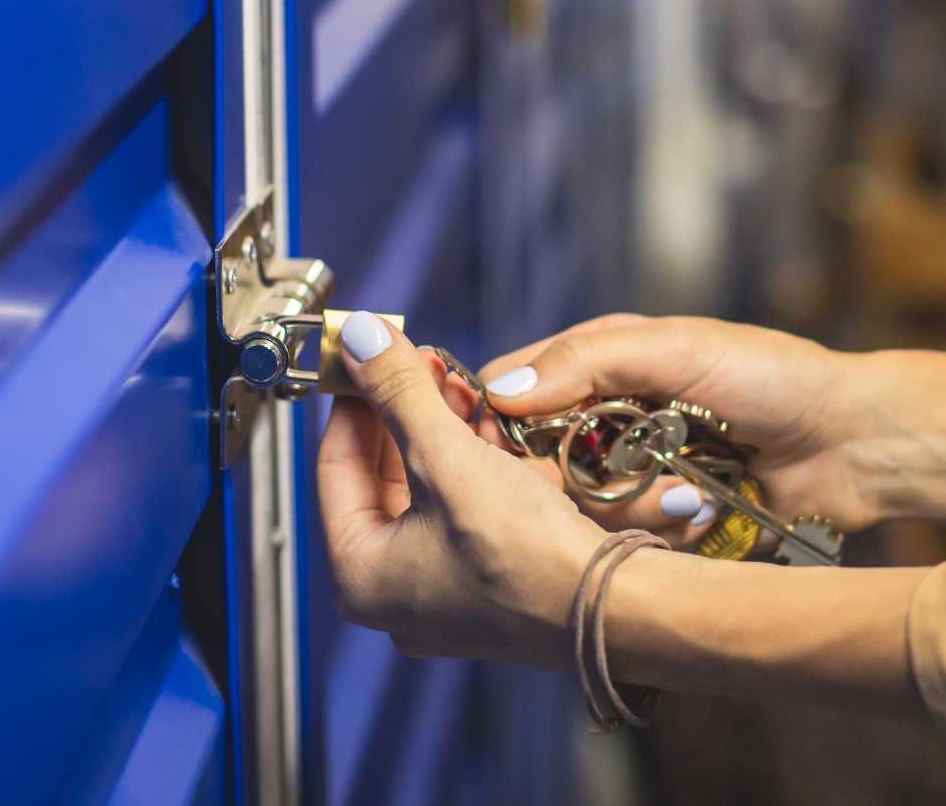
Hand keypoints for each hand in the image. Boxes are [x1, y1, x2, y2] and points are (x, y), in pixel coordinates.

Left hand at [317, 312, 604, 666]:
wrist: (612, 606)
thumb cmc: (524, 553)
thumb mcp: (446, 456)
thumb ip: (396, 392)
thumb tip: (358, 338)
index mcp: (359, 575)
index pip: (334, 465)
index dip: (354, 400)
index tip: (369, 354)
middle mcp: (393, 593)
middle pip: (382, 477)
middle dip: (408, 413)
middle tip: (426, 364)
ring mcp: (442, 593)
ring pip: (429, 491)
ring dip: (446, 433)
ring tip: (465, 387)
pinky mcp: (488, 585)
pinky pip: (466, 511)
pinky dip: (476, 468)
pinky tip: (496, 431)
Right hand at [477, 315, 886, 544]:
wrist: (852, 444)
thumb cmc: (772, 377)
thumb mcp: (678, 350)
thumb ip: (589, 361)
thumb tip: (500, 392)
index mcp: (600, 363)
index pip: (511, 390)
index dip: (496, 421)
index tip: (508, 448)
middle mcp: (604, 422)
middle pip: (532, 465)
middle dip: (572, 477)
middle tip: (620, 471)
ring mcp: (630, 478)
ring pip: (575, 514)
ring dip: (629, 508)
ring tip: (688, 492)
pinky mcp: (659, 527)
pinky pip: (622, 546)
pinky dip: (659, 534)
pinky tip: (701, 516)